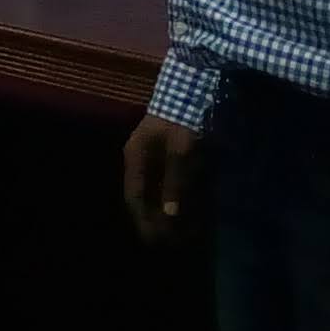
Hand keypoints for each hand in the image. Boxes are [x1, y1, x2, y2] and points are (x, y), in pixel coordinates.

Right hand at [119, 117, 202, 245]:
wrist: (194, 87)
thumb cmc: (183, 120)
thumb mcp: (180, 151)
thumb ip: (175, 182)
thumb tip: (170, 214)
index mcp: (136, 158)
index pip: (135, 197)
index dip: (143, 220)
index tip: (154, 241)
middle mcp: (142, 159)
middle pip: (145, 196)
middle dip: (155, 220)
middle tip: (170, 242)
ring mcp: (156, 156)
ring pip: (158, 191)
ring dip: (168, 211)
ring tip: (182, 232)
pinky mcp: (173, 154)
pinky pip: (172, 182)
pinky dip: (179, 199)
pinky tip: (192, 211)